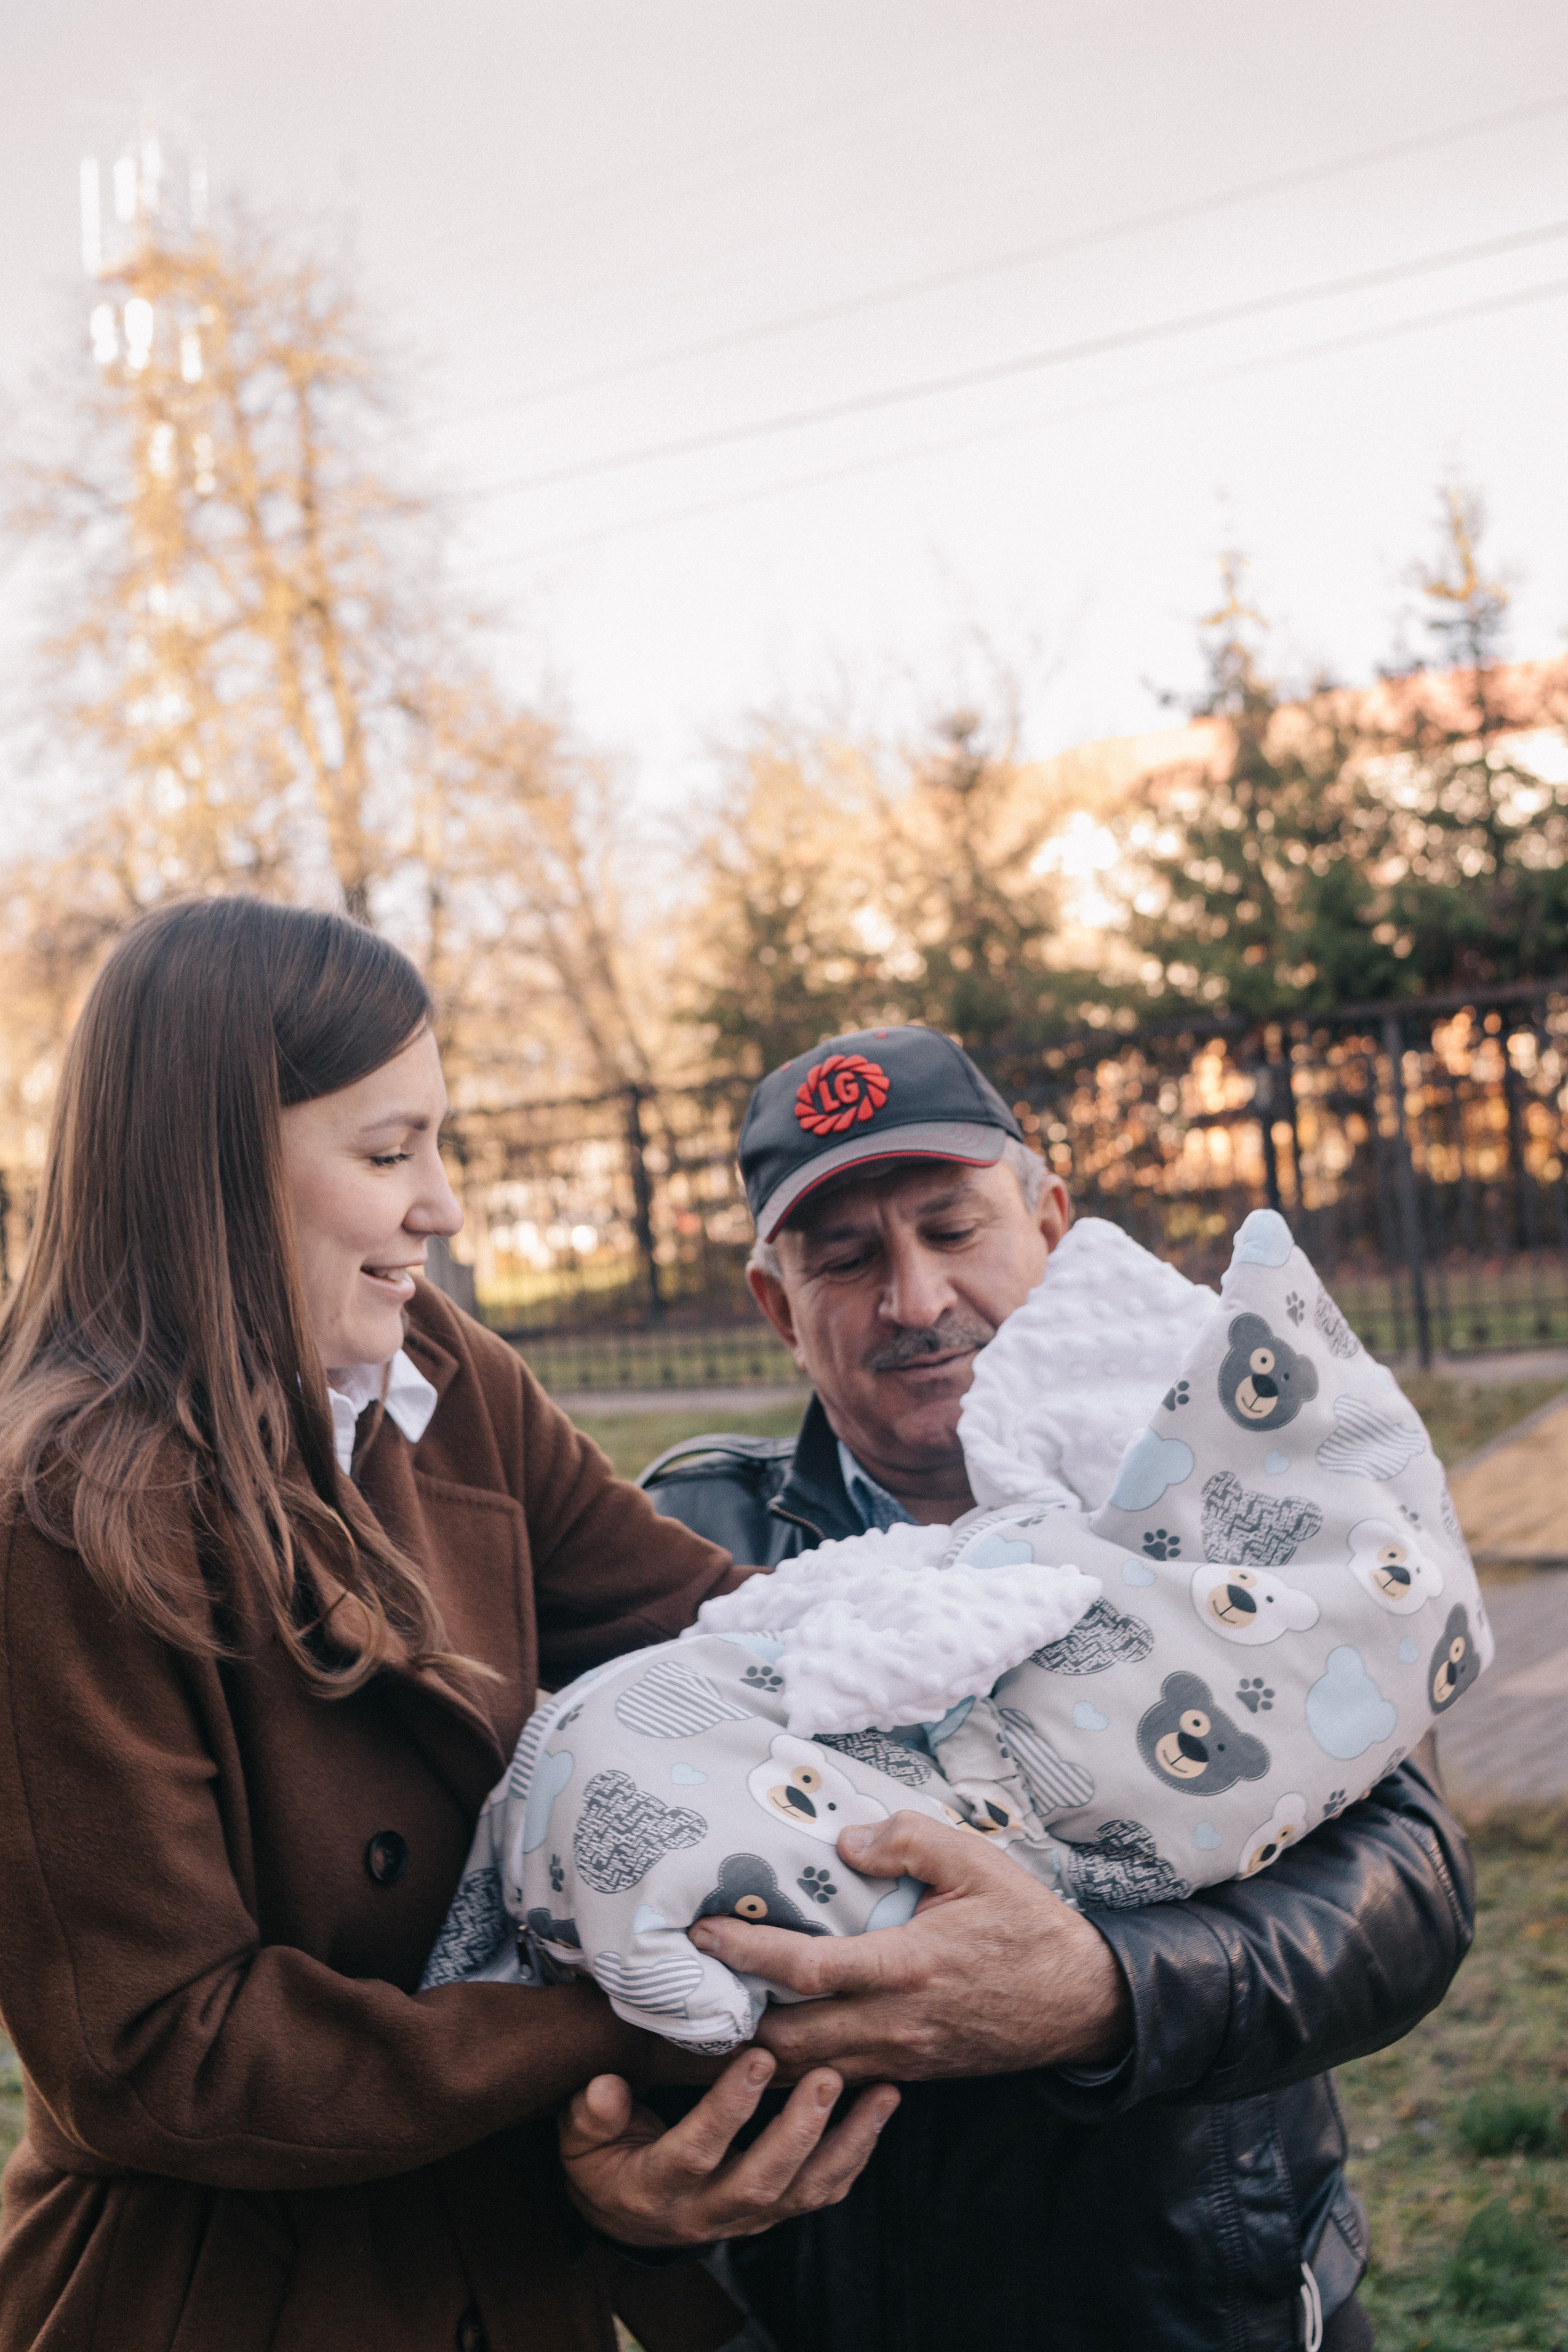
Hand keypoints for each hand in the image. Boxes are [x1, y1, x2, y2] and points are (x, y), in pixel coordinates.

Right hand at [558, 2048, 899, 2247]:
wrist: (624, 2212)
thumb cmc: (603, 2157)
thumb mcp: (581, 2136)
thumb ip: (593, 2113)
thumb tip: (606, 2086)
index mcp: (656, 2189)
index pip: (696, 2152)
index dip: (727, 2110)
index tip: (755, 2056)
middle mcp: (707, 2212)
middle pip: (762, 2182)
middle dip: (799, 2130)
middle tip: (827, 2075)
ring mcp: (746, 2218)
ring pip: (804, 2193)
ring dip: (847, 2144)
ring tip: (880, 2094)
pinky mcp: (772, 2213)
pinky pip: (821, 2194)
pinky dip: (856, 2156)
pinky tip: (879, 2113)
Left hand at [688, 1810, 1130, 2083]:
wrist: (1081, 2001)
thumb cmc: (1026, 1924)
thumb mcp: (976, 1862)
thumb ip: (908, 1840)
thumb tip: (846, 1842)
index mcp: (906, 1966)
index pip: (806, 1971)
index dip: (746, 1955)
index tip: (702, 1934)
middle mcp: (895, 2023)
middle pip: (787, 2043)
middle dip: (730, 2026)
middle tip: (685, 1994)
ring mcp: (901, 2058)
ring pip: (807, 2073)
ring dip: (758, 2052)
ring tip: (712, 2021)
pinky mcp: (910, 2074)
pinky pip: (838, 2080)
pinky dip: (798, 2069)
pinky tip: (773, 2041)